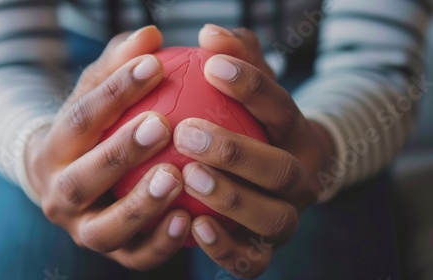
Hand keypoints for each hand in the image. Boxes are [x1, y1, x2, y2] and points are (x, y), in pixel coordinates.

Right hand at [24, 26, 190, 270]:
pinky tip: (190, 220)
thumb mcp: (97, 92)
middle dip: (120, 153)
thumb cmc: (90, 129)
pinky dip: (160, 243)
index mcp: (52, 150)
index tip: (154, 65)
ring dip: (140, 205)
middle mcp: (59, 195)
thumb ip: (119, 64)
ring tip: (176, 177)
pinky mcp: (112, 254)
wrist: (67, 179)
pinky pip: (135, 256)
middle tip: (163, 126)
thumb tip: (150, 34)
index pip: (80, 118)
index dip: (115, 91)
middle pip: (82, 179)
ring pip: (104, 228)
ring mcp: (83, 229)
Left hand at [172, 24, 335, 277]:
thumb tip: (210, 33)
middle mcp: (302, 180)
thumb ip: (236, 56)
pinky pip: (253, 261)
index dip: (250, 86)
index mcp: (298, 135)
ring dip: (232, 199)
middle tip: (187, 132)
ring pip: (273, 218)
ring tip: (188, 176)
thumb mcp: (253, 85)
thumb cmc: (256, 123)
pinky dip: (225, 248)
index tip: (210, 65)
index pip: (280, 108)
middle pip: (281, 170)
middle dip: (236, 151)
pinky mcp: (266, 252)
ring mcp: (288, 219)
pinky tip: (192, 227)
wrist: (281, 177)